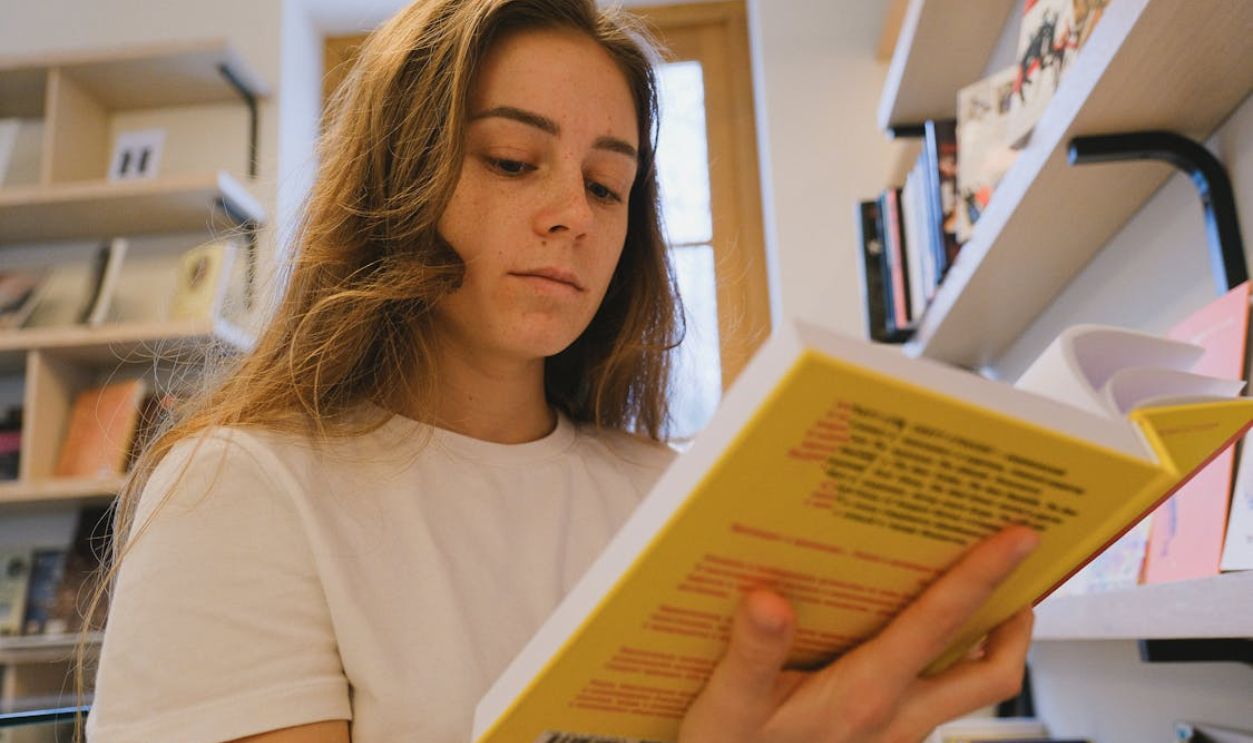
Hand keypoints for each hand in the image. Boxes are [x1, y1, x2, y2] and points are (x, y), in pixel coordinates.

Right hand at [677, 526, 1039, 742]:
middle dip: (1016, 622)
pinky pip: (937, 698)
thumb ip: (752, 653)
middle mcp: (896, 717)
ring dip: (989, 646)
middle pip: (990, 673)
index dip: (981, 577)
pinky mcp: (884, 740)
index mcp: (865, 696)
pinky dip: (948, 663)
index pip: (938, 625)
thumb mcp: (730, 704)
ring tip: (984, 599)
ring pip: (969, 689)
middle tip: (1024, 573)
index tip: (1018, 540)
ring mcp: (896, 734)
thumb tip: (768, 601)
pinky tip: (917, 638)